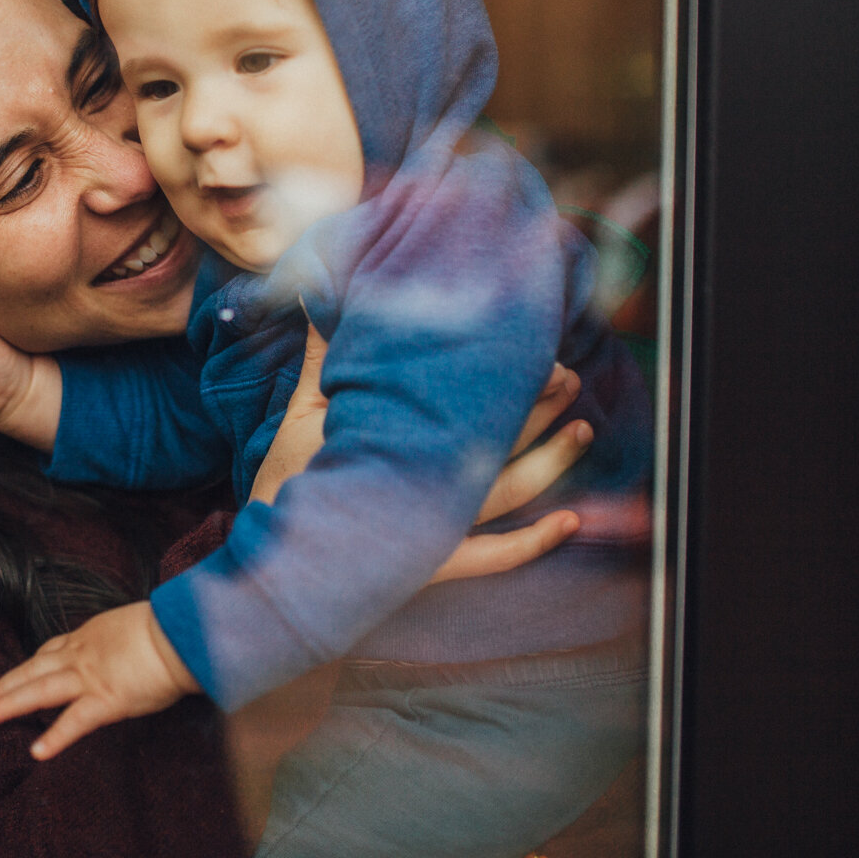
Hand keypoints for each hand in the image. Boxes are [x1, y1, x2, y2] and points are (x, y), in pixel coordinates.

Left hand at [0, 600, 198, 759]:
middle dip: (5, 686)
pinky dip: (55, 737)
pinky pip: (74, 721)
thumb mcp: (136, 626)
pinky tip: (37, 751)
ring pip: (40, 689)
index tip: (16, 674)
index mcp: (91, 636)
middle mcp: (82, 654)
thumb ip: (122, 642)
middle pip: (34, 669)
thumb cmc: (171, 629)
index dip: (30, 665)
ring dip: (9, 703)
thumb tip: (127, 650)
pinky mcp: (106, 699)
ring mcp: (90, 676)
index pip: (52, 650)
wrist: (181, 633)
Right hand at [248, 327, 589, 578]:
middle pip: (498, 438)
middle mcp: (427, 482)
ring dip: (553, 460)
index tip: (532, 350)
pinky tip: (571, 522)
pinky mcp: (438, 563)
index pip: (463, 400)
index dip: (502, 376)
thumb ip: (322, 355)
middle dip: (537, 406)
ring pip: (510, 490)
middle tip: (568, 376)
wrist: (274, 556)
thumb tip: (315, 294)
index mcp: (397, 439)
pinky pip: (496, 555)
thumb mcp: (303, 414)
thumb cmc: (288, 482)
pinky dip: (535, 542)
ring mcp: (437, 527)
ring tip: (584, 430)